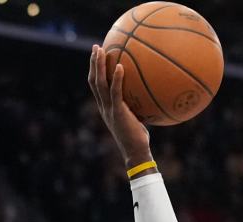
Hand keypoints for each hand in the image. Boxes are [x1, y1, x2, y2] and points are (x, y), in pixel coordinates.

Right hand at [87, 44, 151, 166]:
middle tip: (95, 47)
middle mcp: (104, 107)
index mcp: (106, 107)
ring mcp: (108, 109)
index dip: (94, 70)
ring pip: (99, 83)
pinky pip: (115, 92)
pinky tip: (120, 66)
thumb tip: (150, 93)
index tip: (97, 56)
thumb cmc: (139, 138)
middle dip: (93, 63)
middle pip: (93, 80)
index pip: (96, 86)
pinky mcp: (117, 112)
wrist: (136, 153)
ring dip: (99, 66)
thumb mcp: (136, 119)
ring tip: (101, 50)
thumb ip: (137, 106)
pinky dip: (117, 78)